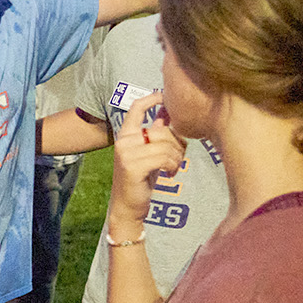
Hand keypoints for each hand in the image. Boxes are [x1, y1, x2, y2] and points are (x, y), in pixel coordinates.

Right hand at [106, 93, 182, 227]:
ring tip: (173, 168)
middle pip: (161, 130)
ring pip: (166, 145)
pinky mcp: (133, 166)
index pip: (136, 108)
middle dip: (177, 143)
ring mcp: (126, 153)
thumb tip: (167, 113)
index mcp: (125, 135)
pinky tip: (170, 173)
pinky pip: (164, 158)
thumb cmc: (141, 179)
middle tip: (178, 157)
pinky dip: (173, 166)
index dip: (152, 98)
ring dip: (177, 158)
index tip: (165, 96)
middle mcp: (123, 141)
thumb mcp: (149, 153)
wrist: (127, 207)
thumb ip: (155, 134)